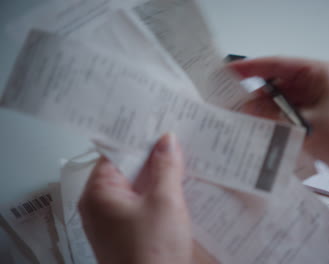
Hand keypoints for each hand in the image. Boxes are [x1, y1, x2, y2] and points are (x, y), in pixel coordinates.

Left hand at [79, 133, 191, 263]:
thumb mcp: (165, 201)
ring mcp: (112, 221)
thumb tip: (167, 140)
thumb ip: (166, 166)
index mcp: (98, 193)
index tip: (160, 124)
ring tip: (181, 159)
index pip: (116, 153)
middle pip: (126, 170)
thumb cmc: (154, 250)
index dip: (139, 138)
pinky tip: (177, 187)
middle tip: (176, 139)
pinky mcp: (126, 233)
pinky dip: (157, 194)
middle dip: (152, 157)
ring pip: (136, 188)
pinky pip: (140, 204)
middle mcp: (99, 205)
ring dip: (157, 176)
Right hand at [230, 57, 328, 219]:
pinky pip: (291, 119)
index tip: (227, 71)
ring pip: (283, 104)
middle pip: (278, 86)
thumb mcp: (306, 124)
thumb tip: (247, 107)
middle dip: (257, 98)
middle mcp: (317, 85)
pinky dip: (277, 125)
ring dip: (266, 114)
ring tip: (242, 124)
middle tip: (231, 108)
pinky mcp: (317, 122)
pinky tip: (261, 135)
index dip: (251, 67)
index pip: (278, 65)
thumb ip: (273, 114)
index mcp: (319, 74)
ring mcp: (317, 104)